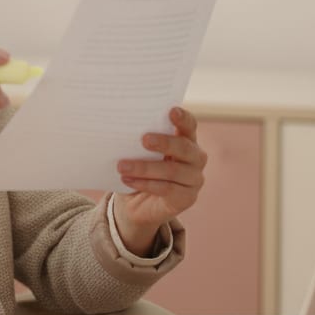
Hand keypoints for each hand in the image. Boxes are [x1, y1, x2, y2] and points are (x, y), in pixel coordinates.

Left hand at [111, 106, 206, 255]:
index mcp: (186, 140)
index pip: (189, 126)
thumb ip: (138, 139)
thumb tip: (119, 125)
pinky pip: (167, 189)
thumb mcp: (138, 151)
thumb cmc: (139, 168)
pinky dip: (145, 184)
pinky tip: (128, 180)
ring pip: (172, 171)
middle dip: (164, 142)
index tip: (171, 111)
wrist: (137, 203)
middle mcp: (195, 158)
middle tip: (144, 139)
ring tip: (122, 166)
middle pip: (184, 147)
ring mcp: (194, 179)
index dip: (183, 118)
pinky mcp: (187, 198)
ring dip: (145, 167)